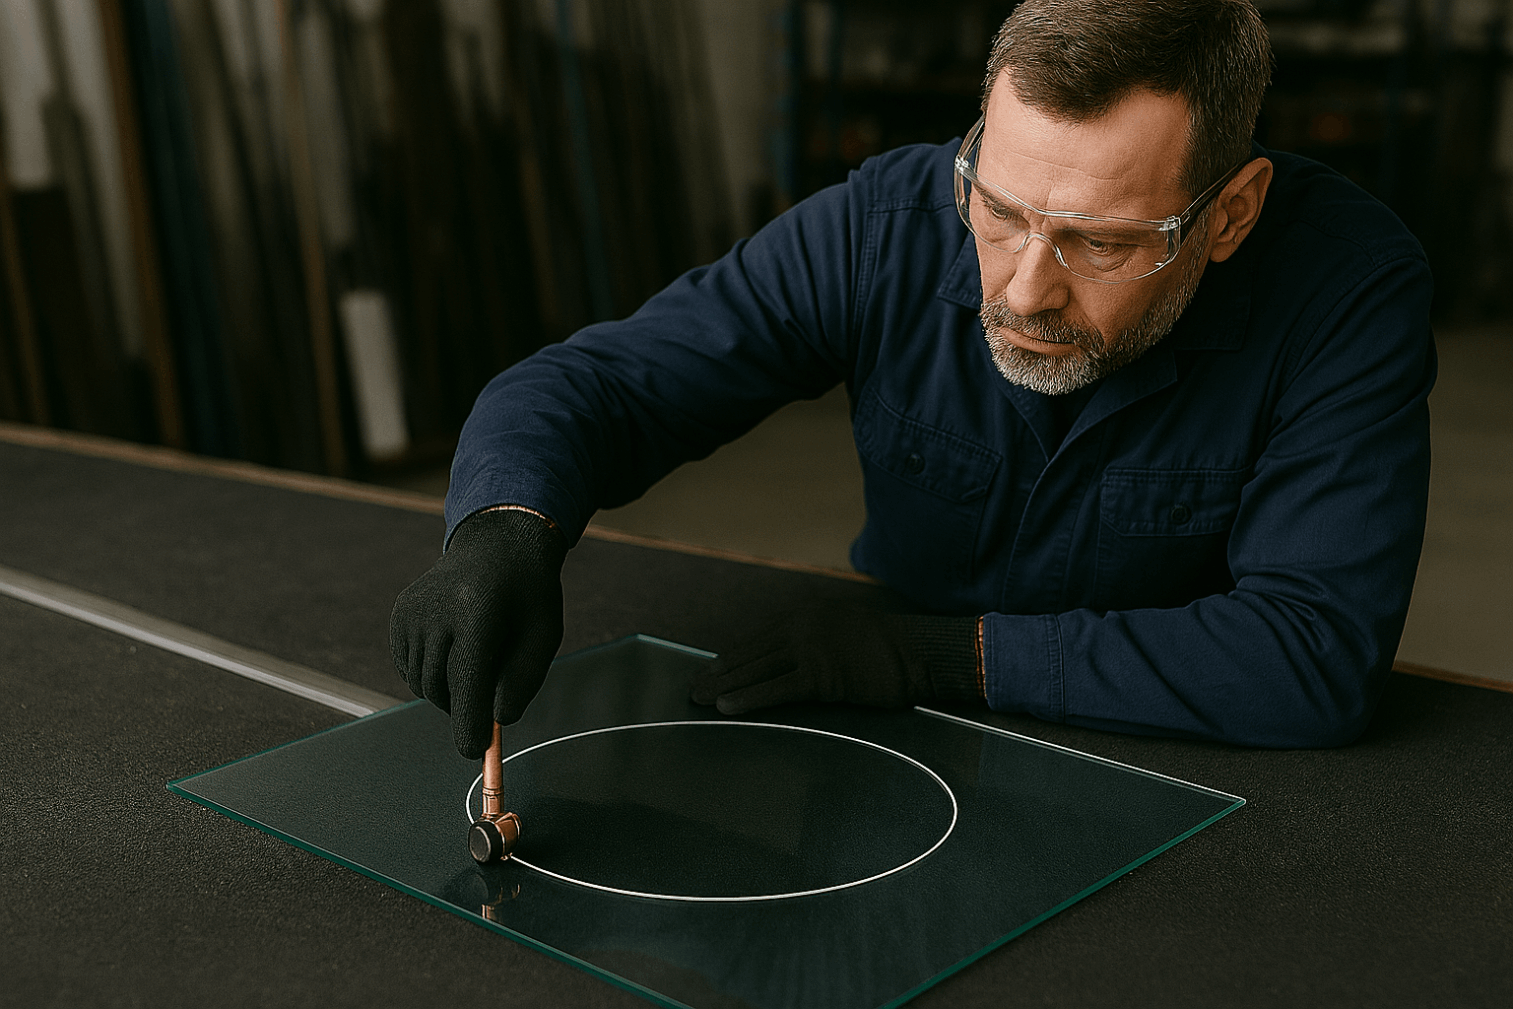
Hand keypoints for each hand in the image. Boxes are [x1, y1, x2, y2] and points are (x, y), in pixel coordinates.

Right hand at [389, 507, 567, 757]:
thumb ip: (524, 680)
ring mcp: (412, 611)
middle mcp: (436, 609)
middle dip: (466, 705)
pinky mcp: (399, 616)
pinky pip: (410, 670)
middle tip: (494, 686)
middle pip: (442, 687)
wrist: (497, 546)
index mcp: (478, 610)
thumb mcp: (544, 634)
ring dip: (450, 691)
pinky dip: (433, 675)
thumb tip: (498, 722)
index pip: (466, 678)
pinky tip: (455, 650)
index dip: (470, 719)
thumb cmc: (527, 595)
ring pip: (423, 684)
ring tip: (478, 657)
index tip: (476, 749)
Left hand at [691, 606, 980, 714]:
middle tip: (691, 687)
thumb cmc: (887, 648)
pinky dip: (748, 698)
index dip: (731, 656)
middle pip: (750, 653)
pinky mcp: (820, 675)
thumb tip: (794, 659)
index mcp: (805, 614)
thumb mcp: (844, 632)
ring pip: (756, 669)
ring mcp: (810, 649)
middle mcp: (801, 626)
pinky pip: (776, 689)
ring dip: (723, 685)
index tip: (709, 669)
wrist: (918, 652)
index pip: (758, 638)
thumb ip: (817, 640)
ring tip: (698, 699)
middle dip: (717, 672)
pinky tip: (727, 707)